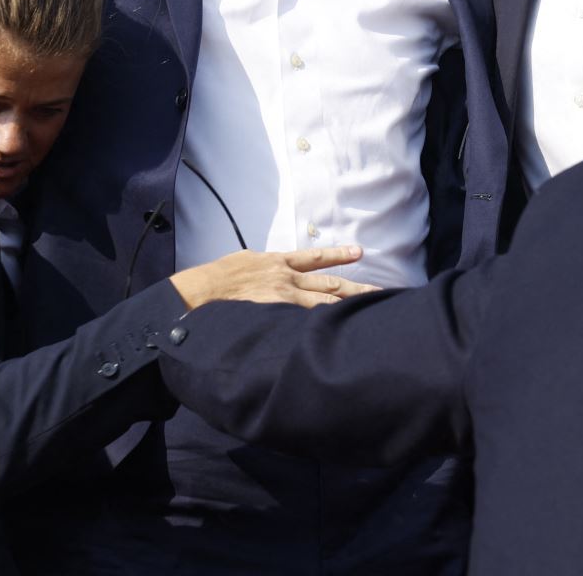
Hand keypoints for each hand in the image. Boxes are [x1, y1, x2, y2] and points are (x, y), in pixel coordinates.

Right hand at [169, 246, 380, 309]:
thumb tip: (271, 269)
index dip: (338, 255)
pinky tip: (340, 329)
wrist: (202, 290)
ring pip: (323, 302)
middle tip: (380, 291)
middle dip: (355, 287)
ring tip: (370, 309)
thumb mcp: (244, 261)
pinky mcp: (277, 313)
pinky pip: (305, 319)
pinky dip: (323, 323)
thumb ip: (263, 266)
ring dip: (347, 305)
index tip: (359, 252)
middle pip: (329, 283)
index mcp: (277, 262)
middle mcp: (286, 278)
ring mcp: (284, 298)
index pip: (315, 258)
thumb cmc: (217, 278)